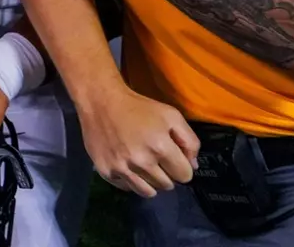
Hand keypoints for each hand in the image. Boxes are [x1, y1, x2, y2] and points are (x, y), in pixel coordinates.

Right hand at [81, 85, 198, 196]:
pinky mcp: (106, 172)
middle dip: (166, 173)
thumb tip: (193, 166)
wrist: (100, 101)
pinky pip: (128, 188)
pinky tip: (127, 164)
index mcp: (161, 147)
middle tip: (156, 158)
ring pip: (148, 192)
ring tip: (144, 165)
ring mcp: (122, 168)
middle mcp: (142, 162)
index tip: (172, 157)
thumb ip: (190, 141)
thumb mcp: (171, 115)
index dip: (181, 166)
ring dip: (150, 181)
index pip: (185, 176)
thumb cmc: (139, 107)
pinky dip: (131, 180)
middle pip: (167, 185)